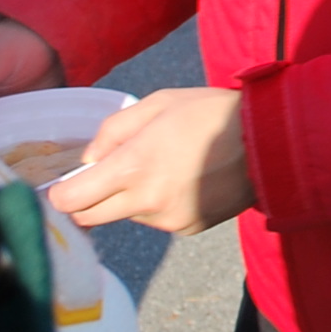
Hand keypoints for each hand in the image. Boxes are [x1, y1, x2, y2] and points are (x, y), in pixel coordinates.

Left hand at [48, 86, 255, 234]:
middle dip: (88, 201)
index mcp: (134, 166)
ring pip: (127, 216)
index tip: (64, 187)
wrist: (270, 142)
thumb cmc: (212, 113)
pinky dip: (160, 204)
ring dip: (130, 198)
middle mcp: (147, 200)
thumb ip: (114, 130)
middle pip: (90, 218)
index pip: (72, 201)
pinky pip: (158, 220)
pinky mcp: (188, 228)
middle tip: (104, 178)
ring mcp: (169, 219)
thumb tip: (89, 161)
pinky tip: (185, 180)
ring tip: (163, 168)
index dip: (60, 196)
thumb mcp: (159, 103)